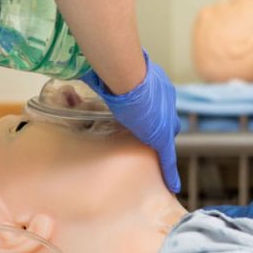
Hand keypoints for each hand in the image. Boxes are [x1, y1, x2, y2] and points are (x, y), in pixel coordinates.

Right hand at [81, 51, 181, 192]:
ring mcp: (166, 118)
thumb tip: (79, 74)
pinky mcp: (162, 136)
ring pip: (167, 135)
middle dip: (159, 124)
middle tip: (149, 132)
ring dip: (161, 143)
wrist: (125, 73)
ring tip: (158, 158)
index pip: (156, 101)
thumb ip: (100, 76)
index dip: (151, 109)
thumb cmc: (113, 66)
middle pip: (166, 118)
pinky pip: (168, 157)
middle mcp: (166, 99)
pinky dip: (170, 171)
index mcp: (155, 83)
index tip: (145, 113)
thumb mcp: (107, 71)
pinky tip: (173, 185)